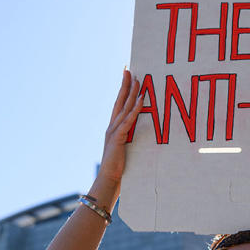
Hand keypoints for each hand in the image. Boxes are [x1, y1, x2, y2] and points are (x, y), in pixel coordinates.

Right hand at [95, 69, 141, 189]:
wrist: (109, 179)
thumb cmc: (119, 167)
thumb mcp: (125, 149)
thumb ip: (130, 138)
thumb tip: (139, 133)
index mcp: (113, 128)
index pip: (118, 104)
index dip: (122, 89)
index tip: (127, 76)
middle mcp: (112, 126)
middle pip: (119, 101)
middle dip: (124, 84)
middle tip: (129, 70)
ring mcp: (114, 131)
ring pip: (124, 108)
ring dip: (131, 93)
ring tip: (138, 80)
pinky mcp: (118, 138)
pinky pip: (128, 121)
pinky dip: (135, 109)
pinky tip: (141, 99)